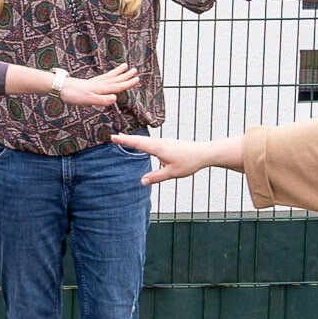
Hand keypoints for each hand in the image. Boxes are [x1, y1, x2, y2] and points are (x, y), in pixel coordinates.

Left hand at [48, 64, 141, 109]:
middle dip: (125, 76)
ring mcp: (93, 83)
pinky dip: (107, 75)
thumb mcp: (88, 100)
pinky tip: (107, 76)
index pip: (117, 86)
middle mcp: (98, 84)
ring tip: (124, 66)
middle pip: (115, 79)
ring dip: (117, 73)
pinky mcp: (87, 83)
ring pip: (109, 77)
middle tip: (135, 70)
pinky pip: (102, 78)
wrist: (59, 87)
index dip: (127, 83)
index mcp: (100, 88)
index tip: (137, 78)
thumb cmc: (73, 95)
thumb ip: (102, 100)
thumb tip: (116, 98)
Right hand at [116, 130, 238, 187]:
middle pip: (140, 140)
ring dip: (135, 139)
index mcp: (159, 148)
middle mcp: (160, 142)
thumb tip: (142, 182)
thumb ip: (156, 177)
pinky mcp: (169, 144)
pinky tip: (143, 144)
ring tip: (124, 138)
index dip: (125, 140)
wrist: (204, 153)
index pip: (138, 143)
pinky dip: (143, 142)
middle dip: (127, 138)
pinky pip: (152, 142)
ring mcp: (165, 142)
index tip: (113, 137)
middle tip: (114, 136)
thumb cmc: (189, 162)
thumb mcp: (172, 173)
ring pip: (146, 140)